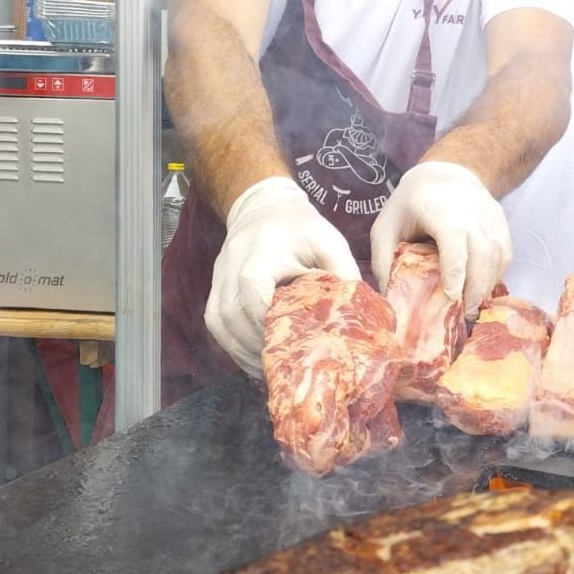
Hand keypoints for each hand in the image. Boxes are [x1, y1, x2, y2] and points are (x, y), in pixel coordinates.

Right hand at [205, 176, 358, 377]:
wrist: (265, 207)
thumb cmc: (303, 228)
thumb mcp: (331, 243)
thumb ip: (344, 276)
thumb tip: (358, 317)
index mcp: (263, 250)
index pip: (254, 290)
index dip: (268, 321)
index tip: (292, 342)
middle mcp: (233, 263)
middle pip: (234, 313)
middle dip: (257, 343)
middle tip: (285, 363)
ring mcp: (219, 276)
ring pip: (220, 322)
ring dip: (243, 350)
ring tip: (270, 367)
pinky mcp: (214, 288)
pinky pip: (216, 324)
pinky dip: (233, 346)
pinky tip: (254, 359)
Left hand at [371, 160, 510, 317]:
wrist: (446, 173)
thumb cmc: (410, 204)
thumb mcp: (385, 227)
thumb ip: (383, 261)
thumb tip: (387, 299)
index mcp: (441, 212)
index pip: (454, 243)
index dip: (455, 272)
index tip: (451, 298)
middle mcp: (472, 213)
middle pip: (481, 255)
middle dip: (475, 288)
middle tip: (464, 315)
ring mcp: (491, 218)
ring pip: (497, 257)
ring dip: (486, 286)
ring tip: (472, 308)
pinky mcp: (502, 225)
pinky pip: (504, 256)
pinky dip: (495, 276)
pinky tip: (481, 290)